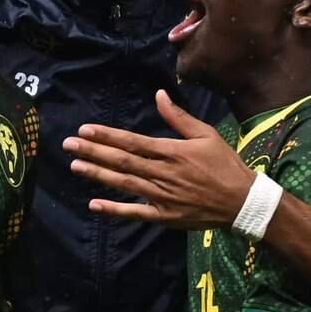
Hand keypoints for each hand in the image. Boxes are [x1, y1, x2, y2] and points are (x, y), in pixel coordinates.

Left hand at [62, 90, 253, 228]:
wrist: (241, 202)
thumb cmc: (224, 164)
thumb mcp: (206, 135)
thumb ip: (178, 117)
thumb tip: (159, 95)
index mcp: (172, 152)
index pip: (132, 142)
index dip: (107, 135)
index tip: (85, 129)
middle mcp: (163, 173)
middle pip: (122, 161)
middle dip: (94, 151)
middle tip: (68, 144)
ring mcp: (162, 197)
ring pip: (125, 184)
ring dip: (98, 175)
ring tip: (75, 166)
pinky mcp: (165, 216)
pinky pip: (136, 212)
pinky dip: (115, 209)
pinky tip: (95, 204)